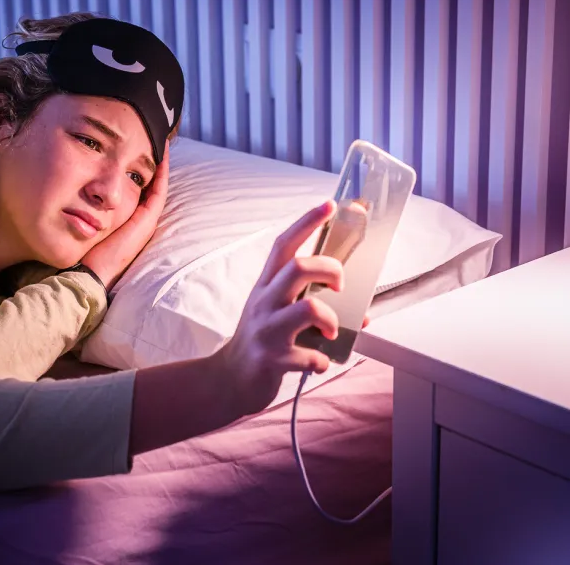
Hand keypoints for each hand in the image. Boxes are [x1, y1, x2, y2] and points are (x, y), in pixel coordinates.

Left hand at [81, 140, 169, 291]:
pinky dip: (162, 172)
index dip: (136, 169)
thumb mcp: (82, 221)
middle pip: (148, 185)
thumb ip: (82, 207)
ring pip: (157, 186)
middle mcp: (138, 219)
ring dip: (159, 164)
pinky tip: (162, 155)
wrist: (89, 271)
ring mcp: (145, 219)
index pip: (135, 189)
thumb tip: (70, 187)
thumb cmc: (81, 249)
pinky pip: (159, 190)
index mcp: (125, 219)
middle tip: (151, 139)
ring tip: (160, 141)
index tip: (132, 148)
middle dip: (149, 163)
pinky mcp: (147, 220)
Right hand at [213, 200, 369, 417]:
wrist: (228, 379)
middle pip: (298, 267)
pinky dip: (321, 361)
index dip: (307, 222)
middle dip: (330, 270)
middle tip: (340, 287)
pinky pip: (309, 356)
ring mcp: (267, 330)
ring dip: (331, 320)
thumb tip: (356, 311)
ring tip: (331, 332)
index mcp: (266, 286)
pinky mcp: (272, 358)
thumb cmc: (258, 341)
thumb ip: (307, 304)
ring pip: (308, 309)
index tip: (329, 205)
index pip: (284, 244)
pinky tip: (317, 363)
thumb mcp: (273, 313)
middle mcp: (264, 302)